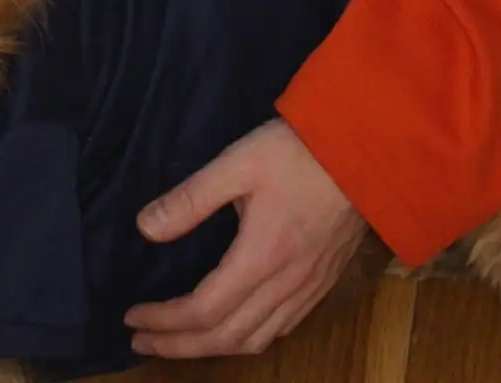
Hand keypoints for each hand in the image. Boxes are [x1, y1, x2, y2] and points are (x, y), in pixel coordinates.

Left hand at [125, 118, 365, 358]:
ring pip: (256, 340)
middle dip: (180, 346)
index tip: (133, 318)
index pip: (204, 310)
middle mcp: (286, 285)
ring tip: (178, 342)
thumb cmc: (297, 153)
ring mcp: (308, 289)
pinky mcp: (322, 284)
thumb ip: (191, 199)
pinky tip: (233, 328)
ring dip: (213, 349)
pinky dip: (247, 339)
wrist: (366, 154)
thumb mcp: (238, 163)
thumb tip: (145, 228)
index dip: (165, 322)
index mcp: (261, 257)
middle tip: (142, 342)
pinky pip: (280, 330)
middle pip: (227, 338)